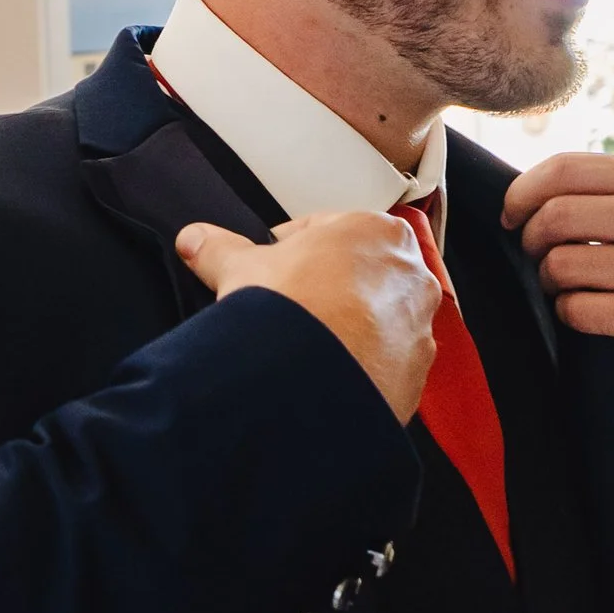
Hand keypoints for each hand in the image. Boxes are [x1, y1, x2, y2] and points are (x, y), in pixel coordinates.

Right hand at [176, 212, 439, 423]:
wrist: (311, 384)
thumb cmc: (289, 311)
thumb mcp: (241, 271)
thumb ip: (218, 250)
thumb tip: (192, 239)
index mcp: (375, 229)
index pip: (325, 229)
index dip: (289, 249)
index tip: (271, 269)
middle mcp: (411, 272)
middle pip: (357, 274)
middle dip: (325, 288)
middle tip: (288, 308)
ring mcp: (420, 325)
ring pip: (376, 318)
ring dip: (347, 327)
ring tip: (306, 345)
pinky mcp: (417, 372)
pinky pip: (386, 361)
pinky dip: (361, 364)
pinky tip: (328, 373)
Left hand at [502, 153, 613, 366]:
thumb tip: (541, 187)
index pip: (564, 169)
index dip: (523, 192)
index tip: (514, 213)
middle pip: (553, 217)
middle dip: (530, 238)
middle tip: (538, 252)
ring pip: (560, 266)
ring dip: (550, 279)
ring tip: (567, 283)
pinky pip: (579, 311)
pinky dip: (569, 311)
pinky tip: (586, 308)